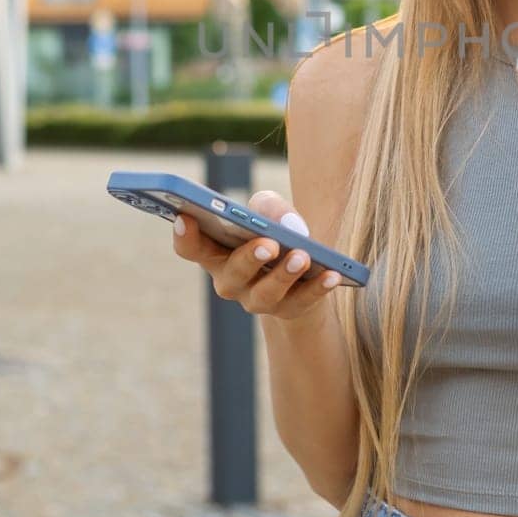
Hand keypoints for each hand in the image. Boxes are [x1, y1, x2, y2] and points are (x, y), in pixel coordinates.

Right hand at [172, 189, 341, 321]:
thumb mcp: (271, 212)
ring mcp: (258, 300)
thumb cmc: (277, 234)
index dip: (184, 235)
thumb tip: (286, 224)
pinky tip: (333, 275)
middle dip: (249, 258)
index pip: (191, 247)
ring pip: (267, 293)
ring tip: (302, 256)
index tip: (186, 216)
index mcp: (216, 253)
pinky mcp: (291, 310)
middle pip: (233, 273)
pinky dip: (319, 288)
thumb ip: (270, 207)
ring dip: (284, 274)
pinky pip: (304, 301)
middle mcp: (231, 281)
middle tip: (268, 244)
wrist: (304, 273)